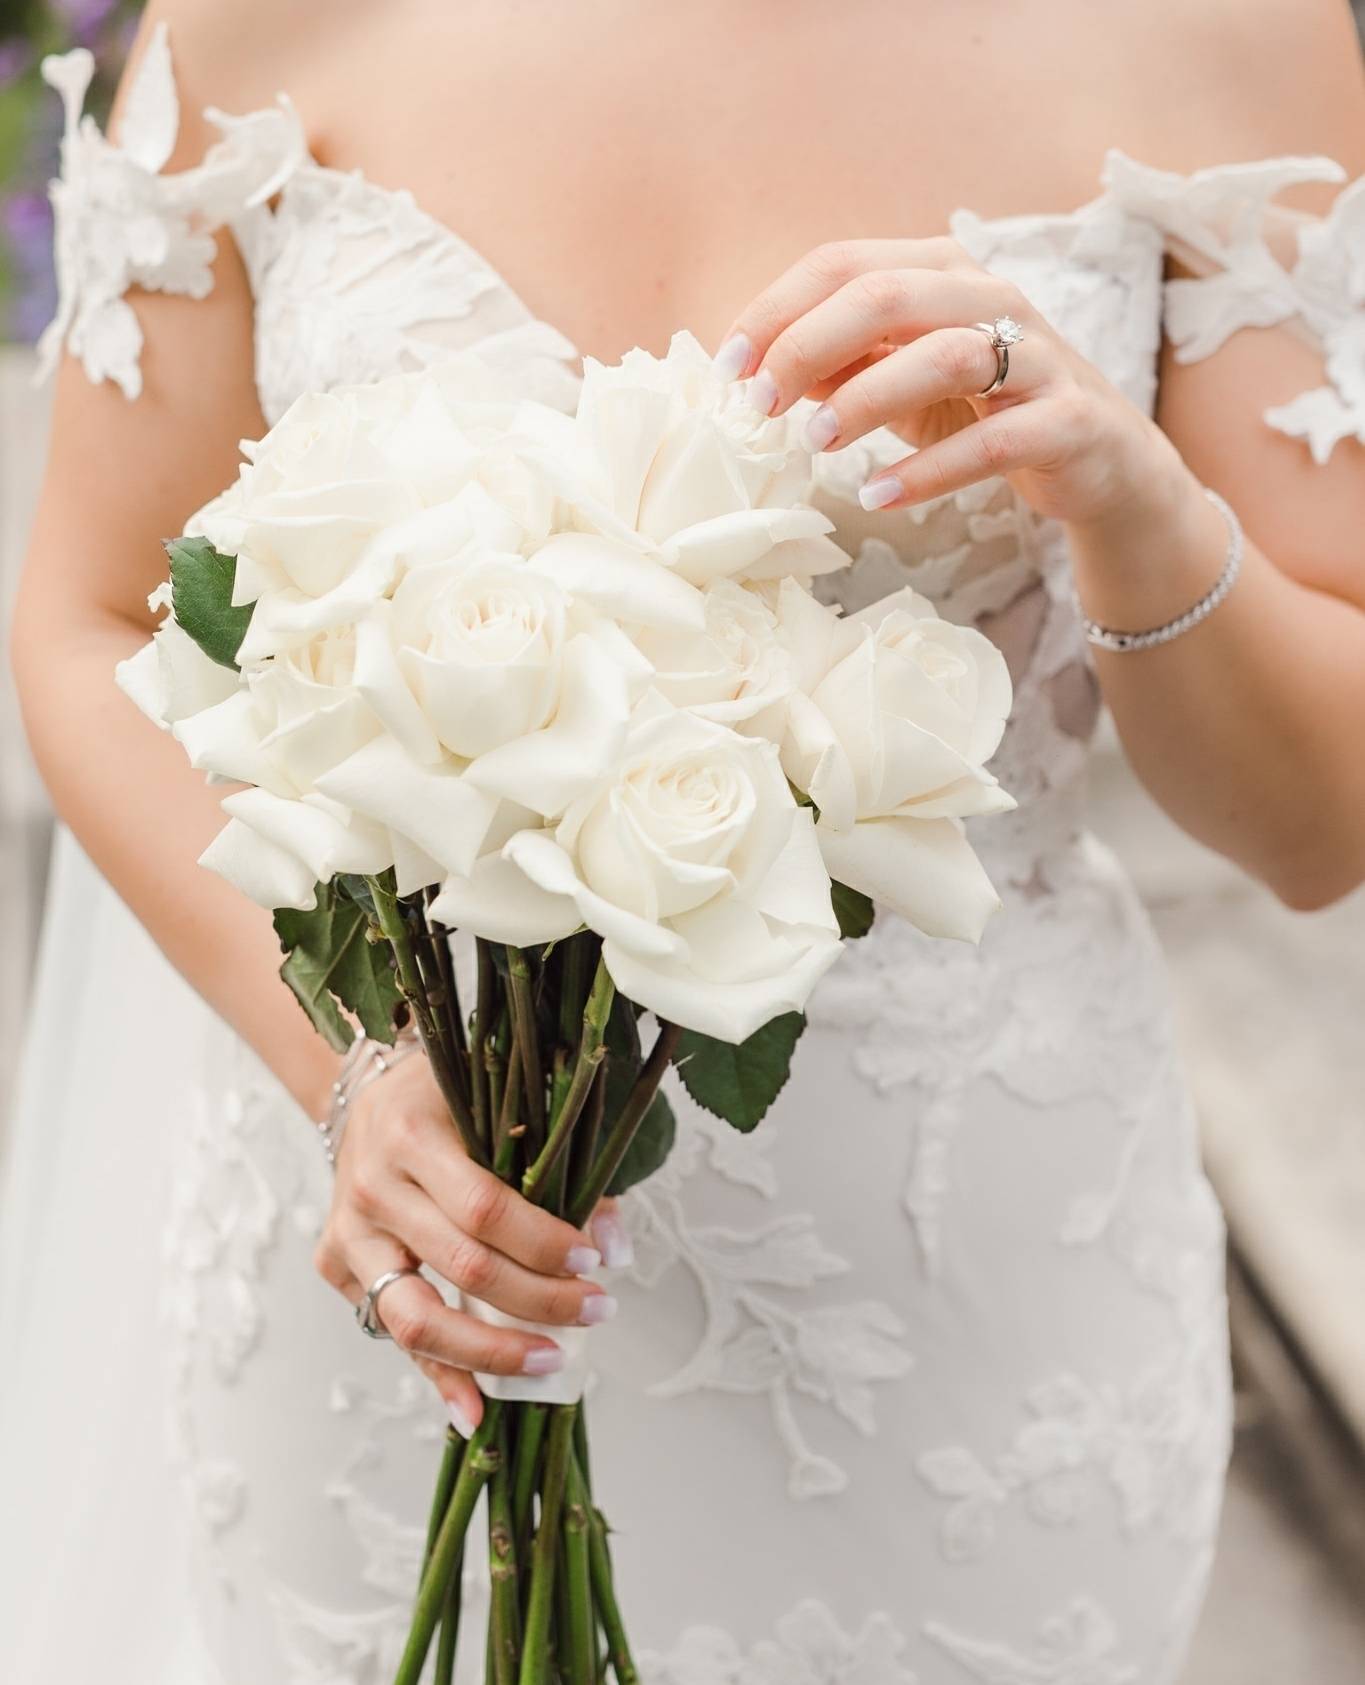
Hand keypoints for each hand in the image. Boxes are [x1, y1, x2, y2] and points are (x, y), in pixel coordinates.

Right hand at [314, 1052, 628, 1436]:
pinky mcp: (337, 1267)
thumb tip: (614, 1246)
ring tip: (549, 1361)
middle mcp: (372, 1188)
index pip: (485, 1209)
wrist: (366, 1092)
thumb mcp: (499, 1111)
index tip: (594, 1264)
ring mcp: (348, 1234)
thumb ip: (558, 1169)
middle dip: (538, 1300)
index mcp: (412, 1136)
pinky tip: (475, 1410)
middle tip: (596, 1311)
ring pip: (414, 1317)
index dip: (543, 1244)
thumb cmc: (446, 1098)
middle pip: (461, 1267)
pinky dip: (438, 1375)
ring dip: (490, 1353)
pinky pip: (391, 1332)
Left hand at [713, 236, 1186, 530]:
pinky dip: (928, 471)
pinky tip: (878, 496)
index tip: (728, 369)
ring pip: (944, 356)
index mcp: (942, 272)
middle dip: (809, 346)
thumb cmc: (986, 410)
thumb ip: (841, 365)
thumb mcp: (902, 382)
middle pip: (887, 296)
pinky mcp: (1067, 421)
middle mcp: (993, 298)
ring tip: (815, 443)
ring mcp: (1036, 357)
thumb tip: (756, 369)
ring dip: (866, 399)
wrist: (1099, 461)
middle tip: (760, 405)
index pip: (843, 265)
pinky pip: (993, 441)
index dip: (776, 311)